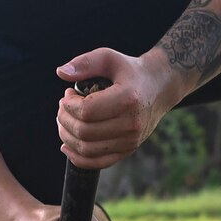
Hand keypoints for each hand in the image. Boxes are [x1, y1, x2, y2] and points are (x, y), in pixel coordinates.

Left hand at [55, 48, 179, 168]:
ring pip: (86, 149)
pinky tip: (66, 145)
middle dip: (64, 118)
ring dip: (67, 136)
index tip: (67, 94)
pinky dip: (77, 157)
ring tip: (65, 120)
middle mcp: (132, 123)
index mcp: (128, 99)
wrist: (159, 87)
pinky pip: (97, 162)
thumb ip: (85, 63)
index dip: (68, 104)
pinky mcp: (128, 150)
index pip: (86, 111)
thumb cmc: (131, 71)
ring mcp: (131, 140)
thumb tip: (60, 72)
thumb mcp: (110, 58)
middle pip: (84, 131)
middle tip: (63, 106)